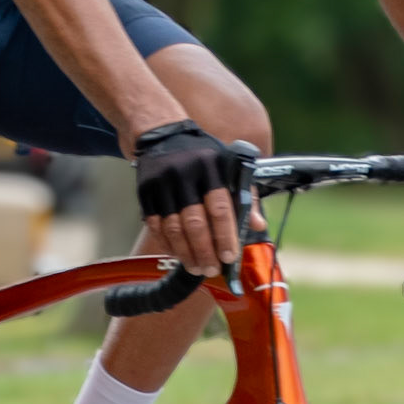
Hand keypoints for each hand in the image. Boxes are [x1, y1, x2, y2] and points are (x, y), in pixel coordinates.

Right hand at [133, 121, 240, 277]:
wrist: (162, 133)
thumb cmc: (203, 154)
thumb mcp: (228, 165)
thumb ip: (245, 194)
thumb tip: (258, 225)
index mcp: (211, 166)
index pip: (220, 207)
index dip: (225, 235)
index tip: (229, 257)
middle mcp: (185, 173)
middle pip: (195, 222)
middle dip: (204, 251)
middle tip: (211, 270)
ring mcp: (162, 183)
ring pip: (173, 227)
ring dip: (185, 253)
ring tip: (196, 268)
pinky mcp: (144, 191)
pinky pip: (155, 225)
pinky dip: (167, 243)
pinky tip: (177, 254)